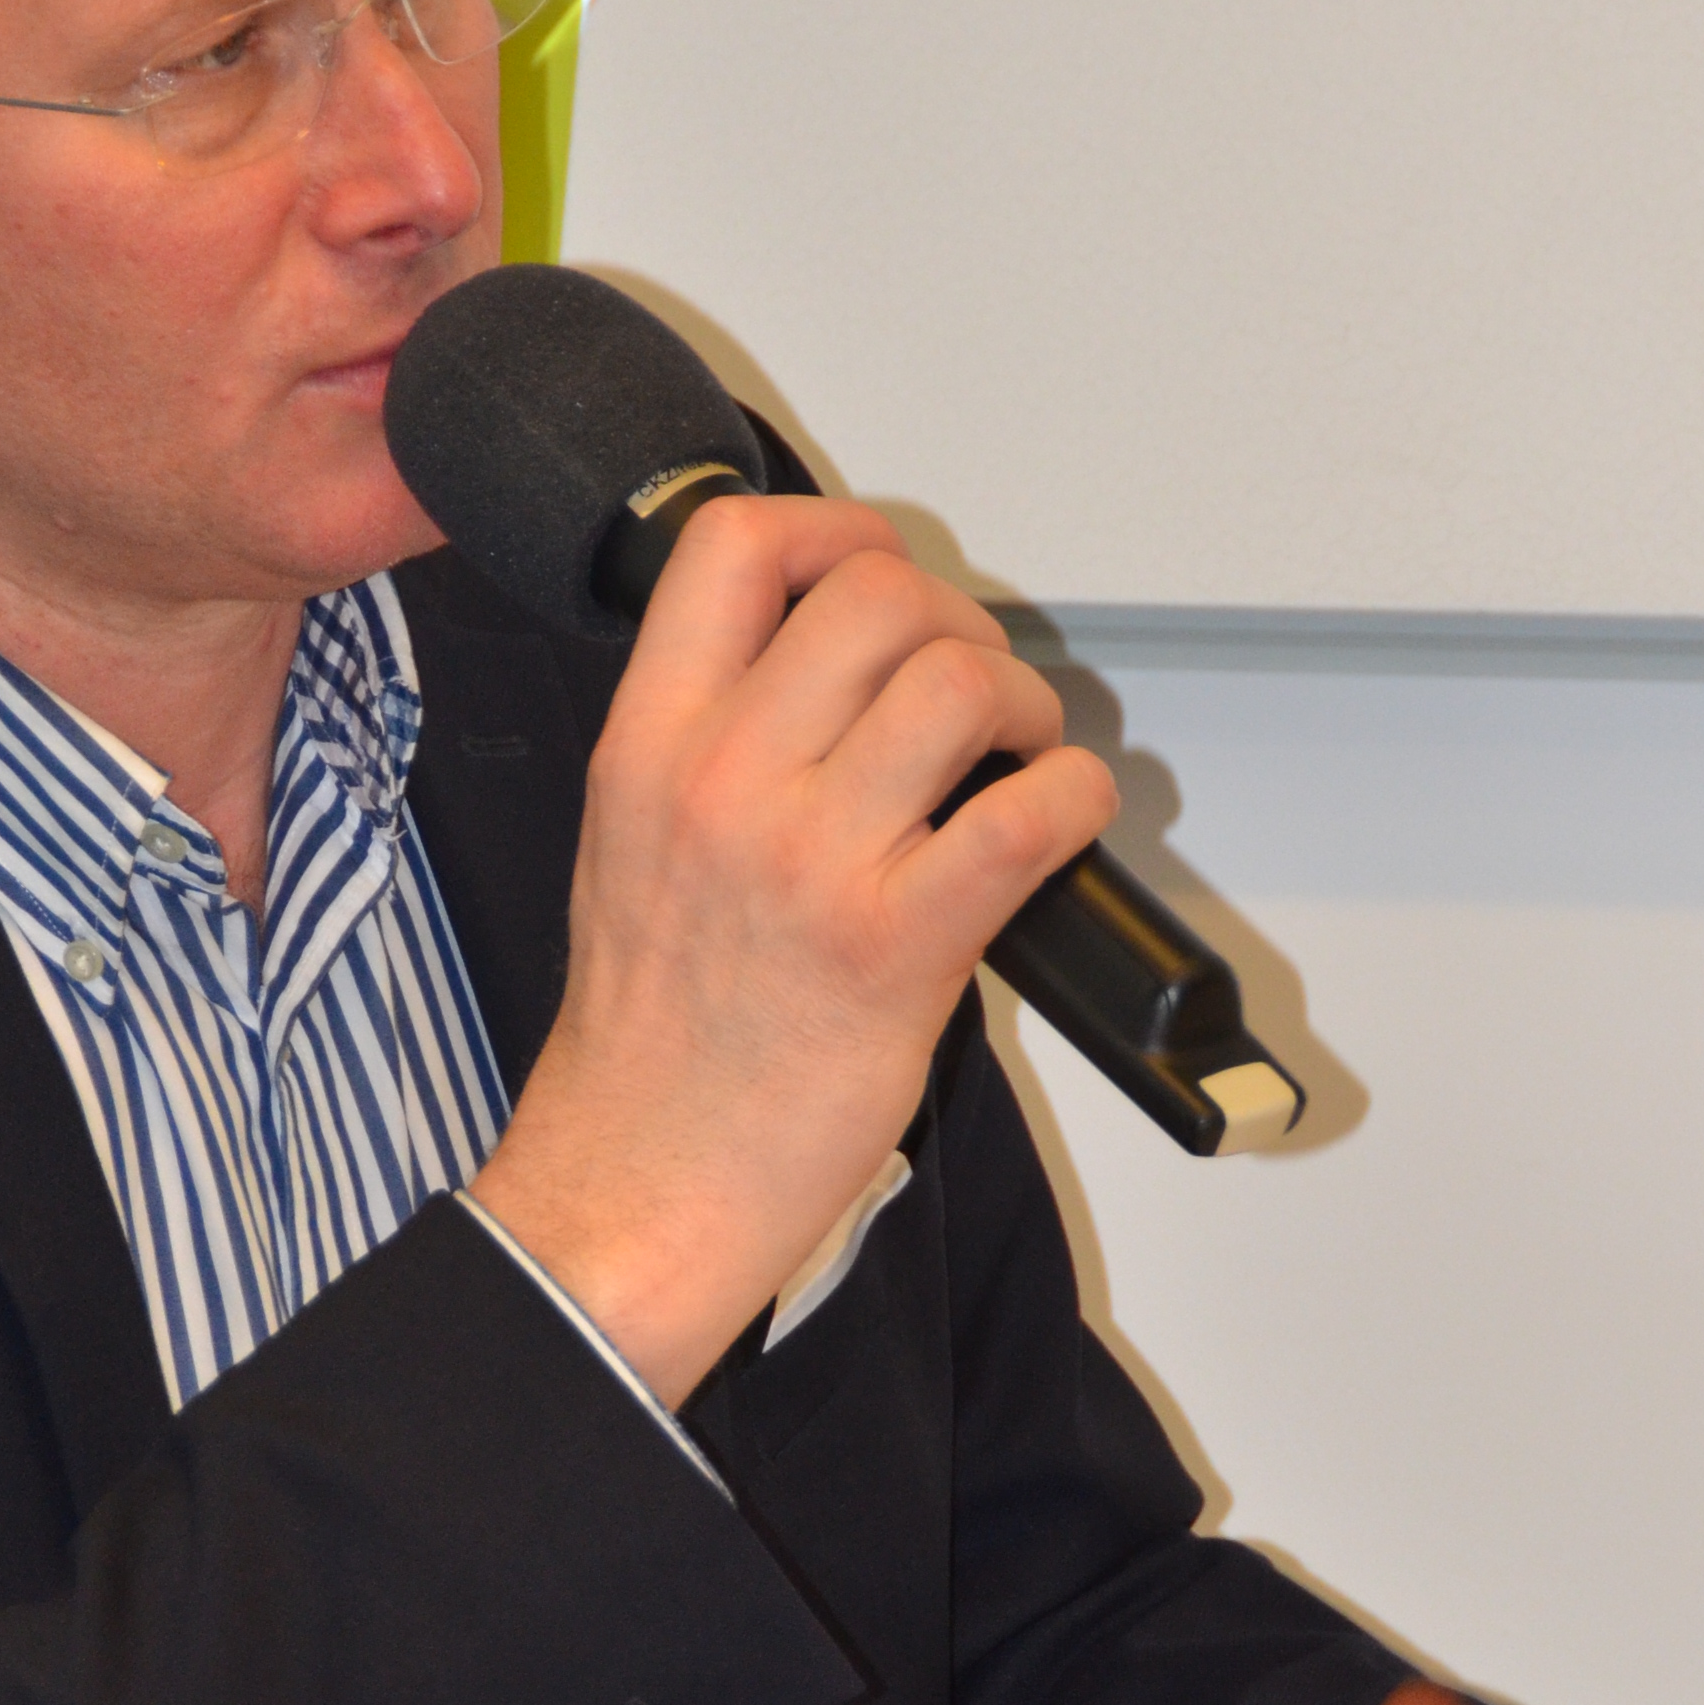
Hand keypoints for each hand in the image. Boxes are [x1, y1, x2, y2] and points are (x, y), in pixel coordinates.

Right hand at [471, 495, 1117, 1400]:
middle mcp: (725, 782)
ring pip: (958, 679)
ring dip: (1023, 701)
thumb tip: (831, 666)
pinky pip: (1026, 812)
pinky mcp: (898, 944)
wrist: (644, 1178)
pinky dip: (1075, 796)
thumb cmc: (649, 1034)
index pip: (734, 546)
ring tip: (1017, 750)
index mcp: (648, 745)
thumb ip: (707, 736)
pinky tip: (1061, 817)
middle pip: (875, 594)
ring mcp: (812, 859)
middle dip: (953, 620)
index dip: (834, 527)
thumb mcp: (628, 840)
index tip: (873, 563)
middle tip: (972, 683)